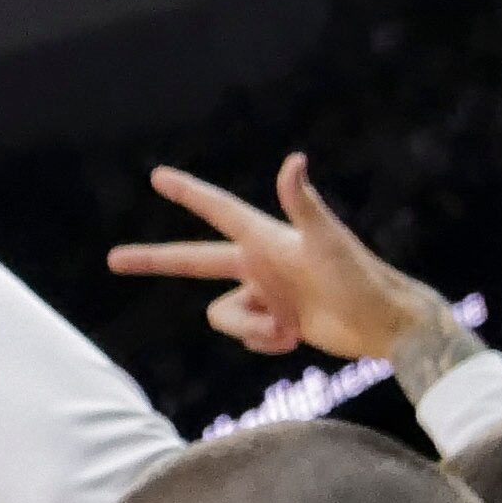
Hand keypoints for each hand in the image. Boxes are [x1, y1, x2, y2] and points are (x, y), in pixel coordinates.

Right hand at [104, 153, 451, 365]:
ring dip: (248, 328)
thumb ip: (305, 202)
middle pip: (194, 261)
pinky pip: (244, 335)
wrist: (387, 323)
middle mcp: (260, 263)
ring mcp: (265, 293)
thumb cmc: (361, 278)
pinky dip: (263, 342)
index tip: (157, 176)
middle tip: (114, 259)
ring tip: (288, 327)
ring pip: (221, 315)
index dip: (187, 193)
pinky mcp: (273, 320)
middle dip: (155, 261)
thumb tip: (292, 159)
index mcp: (266, 239)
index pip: (217, 210)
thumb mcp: (330, 242)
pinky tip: (295, 338)